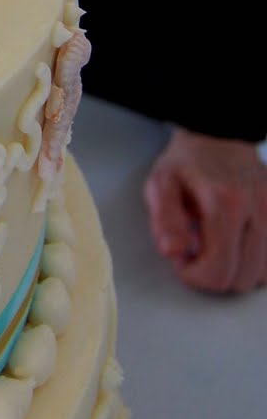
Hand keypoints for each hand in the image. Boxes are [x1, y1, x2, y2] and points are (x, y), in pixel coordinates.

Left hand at [143, 128, 266, 293]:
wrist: (219, 138)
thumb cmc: (187, 164)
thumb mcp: (161, 184)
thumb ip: (165, 220)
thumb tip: (173, 251)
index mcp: (226, 203)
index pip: (219, 272)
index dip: (195, 275)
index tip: (183, 256)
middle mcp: (260, 208)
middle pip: (242, 279)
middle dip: (215, 273)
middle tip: (197, 248)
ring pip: (263, 276)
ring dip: (237, 269)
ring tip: (218, 244)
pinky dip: (255, 262)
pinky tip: (237, 243)